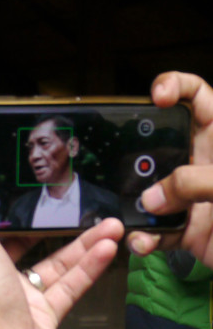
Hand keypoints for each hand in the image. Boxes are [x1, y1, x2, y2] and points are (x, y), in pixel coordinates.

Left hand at [0, 148, 121, 328]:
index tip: (6, 181)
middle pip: (17, 238)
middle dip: (44, 220)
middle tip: (66, 202)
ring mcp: (15, 290)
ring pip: (50, 260)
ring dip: (78, 241)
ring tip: (105, 222)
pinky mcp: (41, 311)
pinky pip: (68, 283)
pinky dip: (87, 264)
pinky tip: (105, 247)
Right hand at [127, 72, 212, 262]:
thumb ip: (193, 183)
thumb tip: (150, 198)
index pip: (197, 97)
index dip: (174, 86)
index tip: (156, 98)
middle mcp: (200, 163)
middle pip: (158, 144)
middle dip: (134, 153)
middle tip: (126, 165)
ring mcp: (190, 196)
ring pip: (148, 191)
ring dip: (133, 203)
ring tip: (129, 214)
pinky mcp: (184, 229)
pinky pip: (153, 231)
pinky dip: (143, 238)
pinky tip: (141, 242)